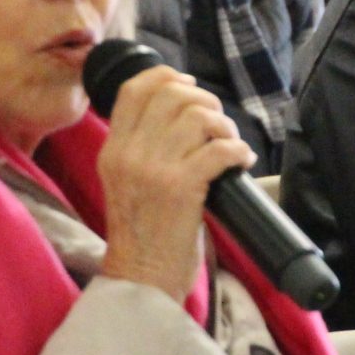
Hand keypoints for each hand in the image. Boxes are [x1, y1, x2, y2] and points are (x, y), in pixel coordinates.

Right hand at [96, 67, 255, 303]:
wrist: (141, 279)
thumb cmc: (141, 235)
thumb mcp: (124, 183)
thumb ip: (140, 148)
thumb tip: (181, 113)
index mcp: (112, 150)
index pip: (134, 89)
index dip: (167, 76)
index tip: (189, 84)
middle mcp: (129, 154)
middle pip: (171, 95)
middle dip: (204, 100)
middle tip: (218, 123)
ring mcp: (154, 169)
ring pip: (197, 116)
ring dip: (224, 126)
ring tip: (230, 144)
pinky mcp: (182, 188)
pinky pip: (219, 149)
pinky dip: (238, 151)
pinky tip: (241, 162)